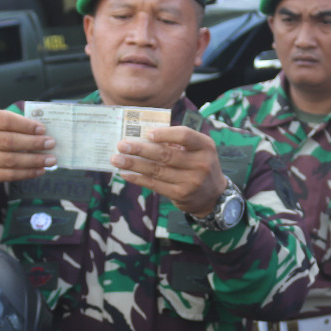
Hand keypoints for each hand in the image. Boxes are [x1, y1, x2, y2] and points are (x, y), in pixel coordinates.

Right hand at [0, 108, 54, 184]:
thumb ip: (9, 121)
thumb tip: (40, 129)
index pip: (5, 120)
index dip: (26, 125)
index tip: (43, 129)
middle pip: (9, 141)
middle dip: (34, 143)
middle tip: (51, 143)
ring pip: (11, 160)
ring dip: (34, 160)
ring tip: (50, 159)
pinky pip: (8, 175)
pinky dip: (26, 173)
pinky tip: (39, 170)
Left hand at [110, 126, 224, 213]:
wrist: (213, 196)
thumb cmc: (199, 165)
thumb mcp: (198, 150)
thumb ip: (178, 142)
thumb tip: (144, 136)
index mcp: (205, 146)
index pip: (184, 136)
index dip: (164, 134)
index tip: (146, 134)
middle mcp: (200, 163)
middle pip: (166, 154)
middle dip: (140, 149)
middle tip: (121, 145)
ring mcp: (191, 181)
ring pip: (157, 170)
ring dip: (134, 164)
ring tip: (117, 159)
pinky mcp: (181, 195)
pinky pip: (155, 185)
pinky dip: (138, 179)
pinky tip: (125, 174)